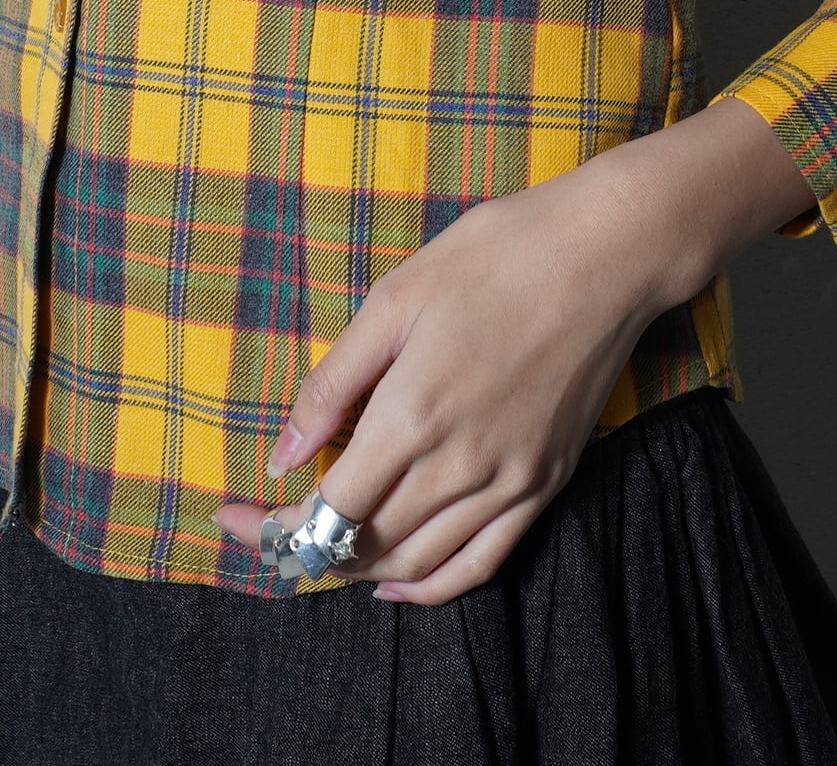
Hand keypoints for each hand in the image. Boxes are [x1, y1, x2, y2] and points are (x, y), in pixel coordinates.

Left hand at [212, 97, 813, 602]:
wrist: (607, 253)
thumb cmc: (494, 255)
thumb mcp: (395, 297)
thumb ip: (334, 382)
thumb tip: (284, 456)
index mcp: (412, 417)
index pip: (325, 509)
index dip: (270, 526)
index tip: (230, 515)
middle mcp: (460, 466)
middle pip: (365, 544)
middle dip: (302, 547)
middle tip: (264, 527)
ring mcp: (509, 482)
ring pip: (419, 564)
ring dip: (360, 570)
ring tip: (320, 550)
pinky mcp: (546, 482)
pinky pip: (482, 563)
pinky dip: (433, 584)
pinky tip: (399, 580)